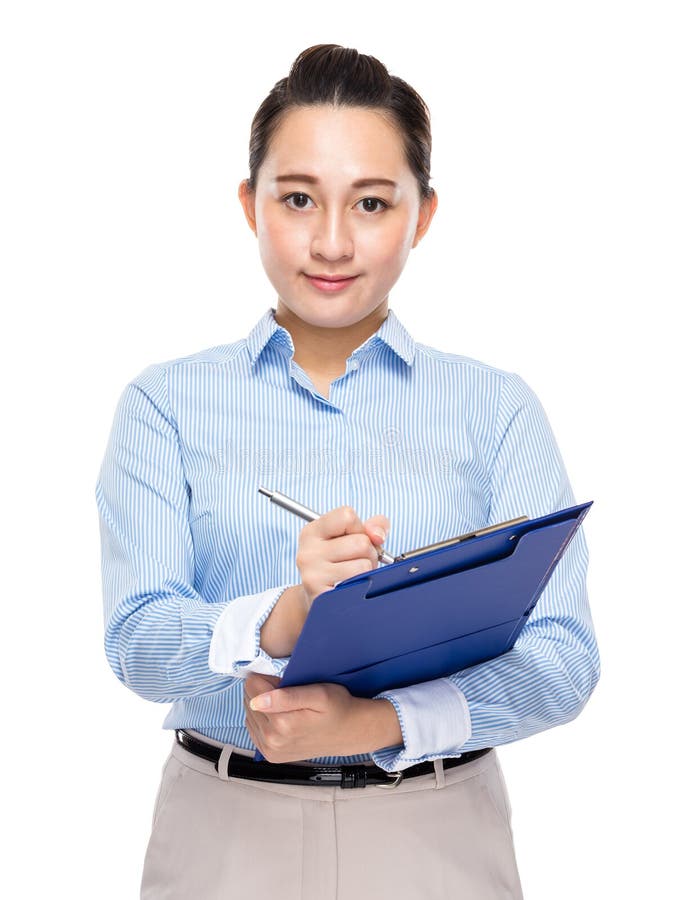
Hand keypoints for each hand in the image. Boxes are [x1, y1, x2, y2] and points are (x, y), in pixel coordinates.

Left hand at [243, 672, 401, 762]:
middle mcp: (272, 740)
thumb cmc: (337, 708)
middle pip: (249, 700)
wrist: (349, 732)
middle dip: (263, 690)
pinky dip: (263, 718)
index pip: (252, 687)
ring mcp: (270, 750)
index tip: (283, 680)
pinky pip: (253, 728)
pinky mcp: (270, 754)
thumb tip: (257, 701)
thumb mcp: (318, 694)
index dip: (267, 677)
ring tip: (286, 704)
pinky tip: (280, 715)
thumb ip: (286, 697)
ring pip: (249, 713)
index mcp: (282, 724)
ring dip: (262, 704)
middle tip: (287, 691)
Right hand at [297, 506, 389, 605]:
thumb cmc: (340, 562)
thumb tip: (378, 535)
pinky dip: (362, 586)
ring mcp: (313, 575)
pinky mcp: (323, 597)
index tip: (352, 537)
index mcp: (312, 531)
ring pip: (363, 566)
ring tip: (353, 574)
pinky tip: (350, 587)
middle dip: (368, 552)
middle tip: (355, 561)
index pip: (347, 516)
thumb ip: (373, 526)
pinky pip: (360, 586)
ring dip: (366, 571)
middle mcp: (308, 552)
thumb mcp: (351, 536)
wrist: (320, 598)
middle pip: (361, 543)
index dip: (359, 527)